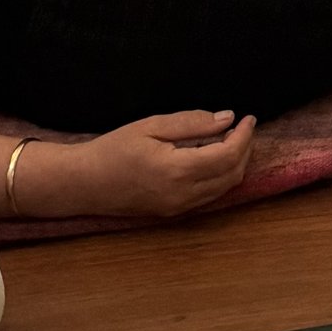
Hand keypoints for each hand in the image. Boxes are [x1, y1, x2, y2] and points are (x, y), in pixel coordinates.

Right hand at [40, 110, 257, 220]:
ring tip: (232, 139)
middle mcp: (183, 195)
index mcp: (178, 171)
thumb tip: (227, 118)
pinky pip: (209, 196)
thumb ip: (192, 123)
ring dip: (235, 164)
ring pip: (223, 188)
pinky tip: (213, 158)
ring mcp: (178, 208)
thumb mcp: (151, 126)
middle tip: (243, 127)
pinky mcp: (172, 212)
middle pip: (232, 174)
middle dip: (244, 149)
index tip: (248, 118)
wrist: (83, 183)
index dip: (244, 136)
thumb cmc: (113, 150)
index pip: (228, 155)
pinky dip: (220, 177)